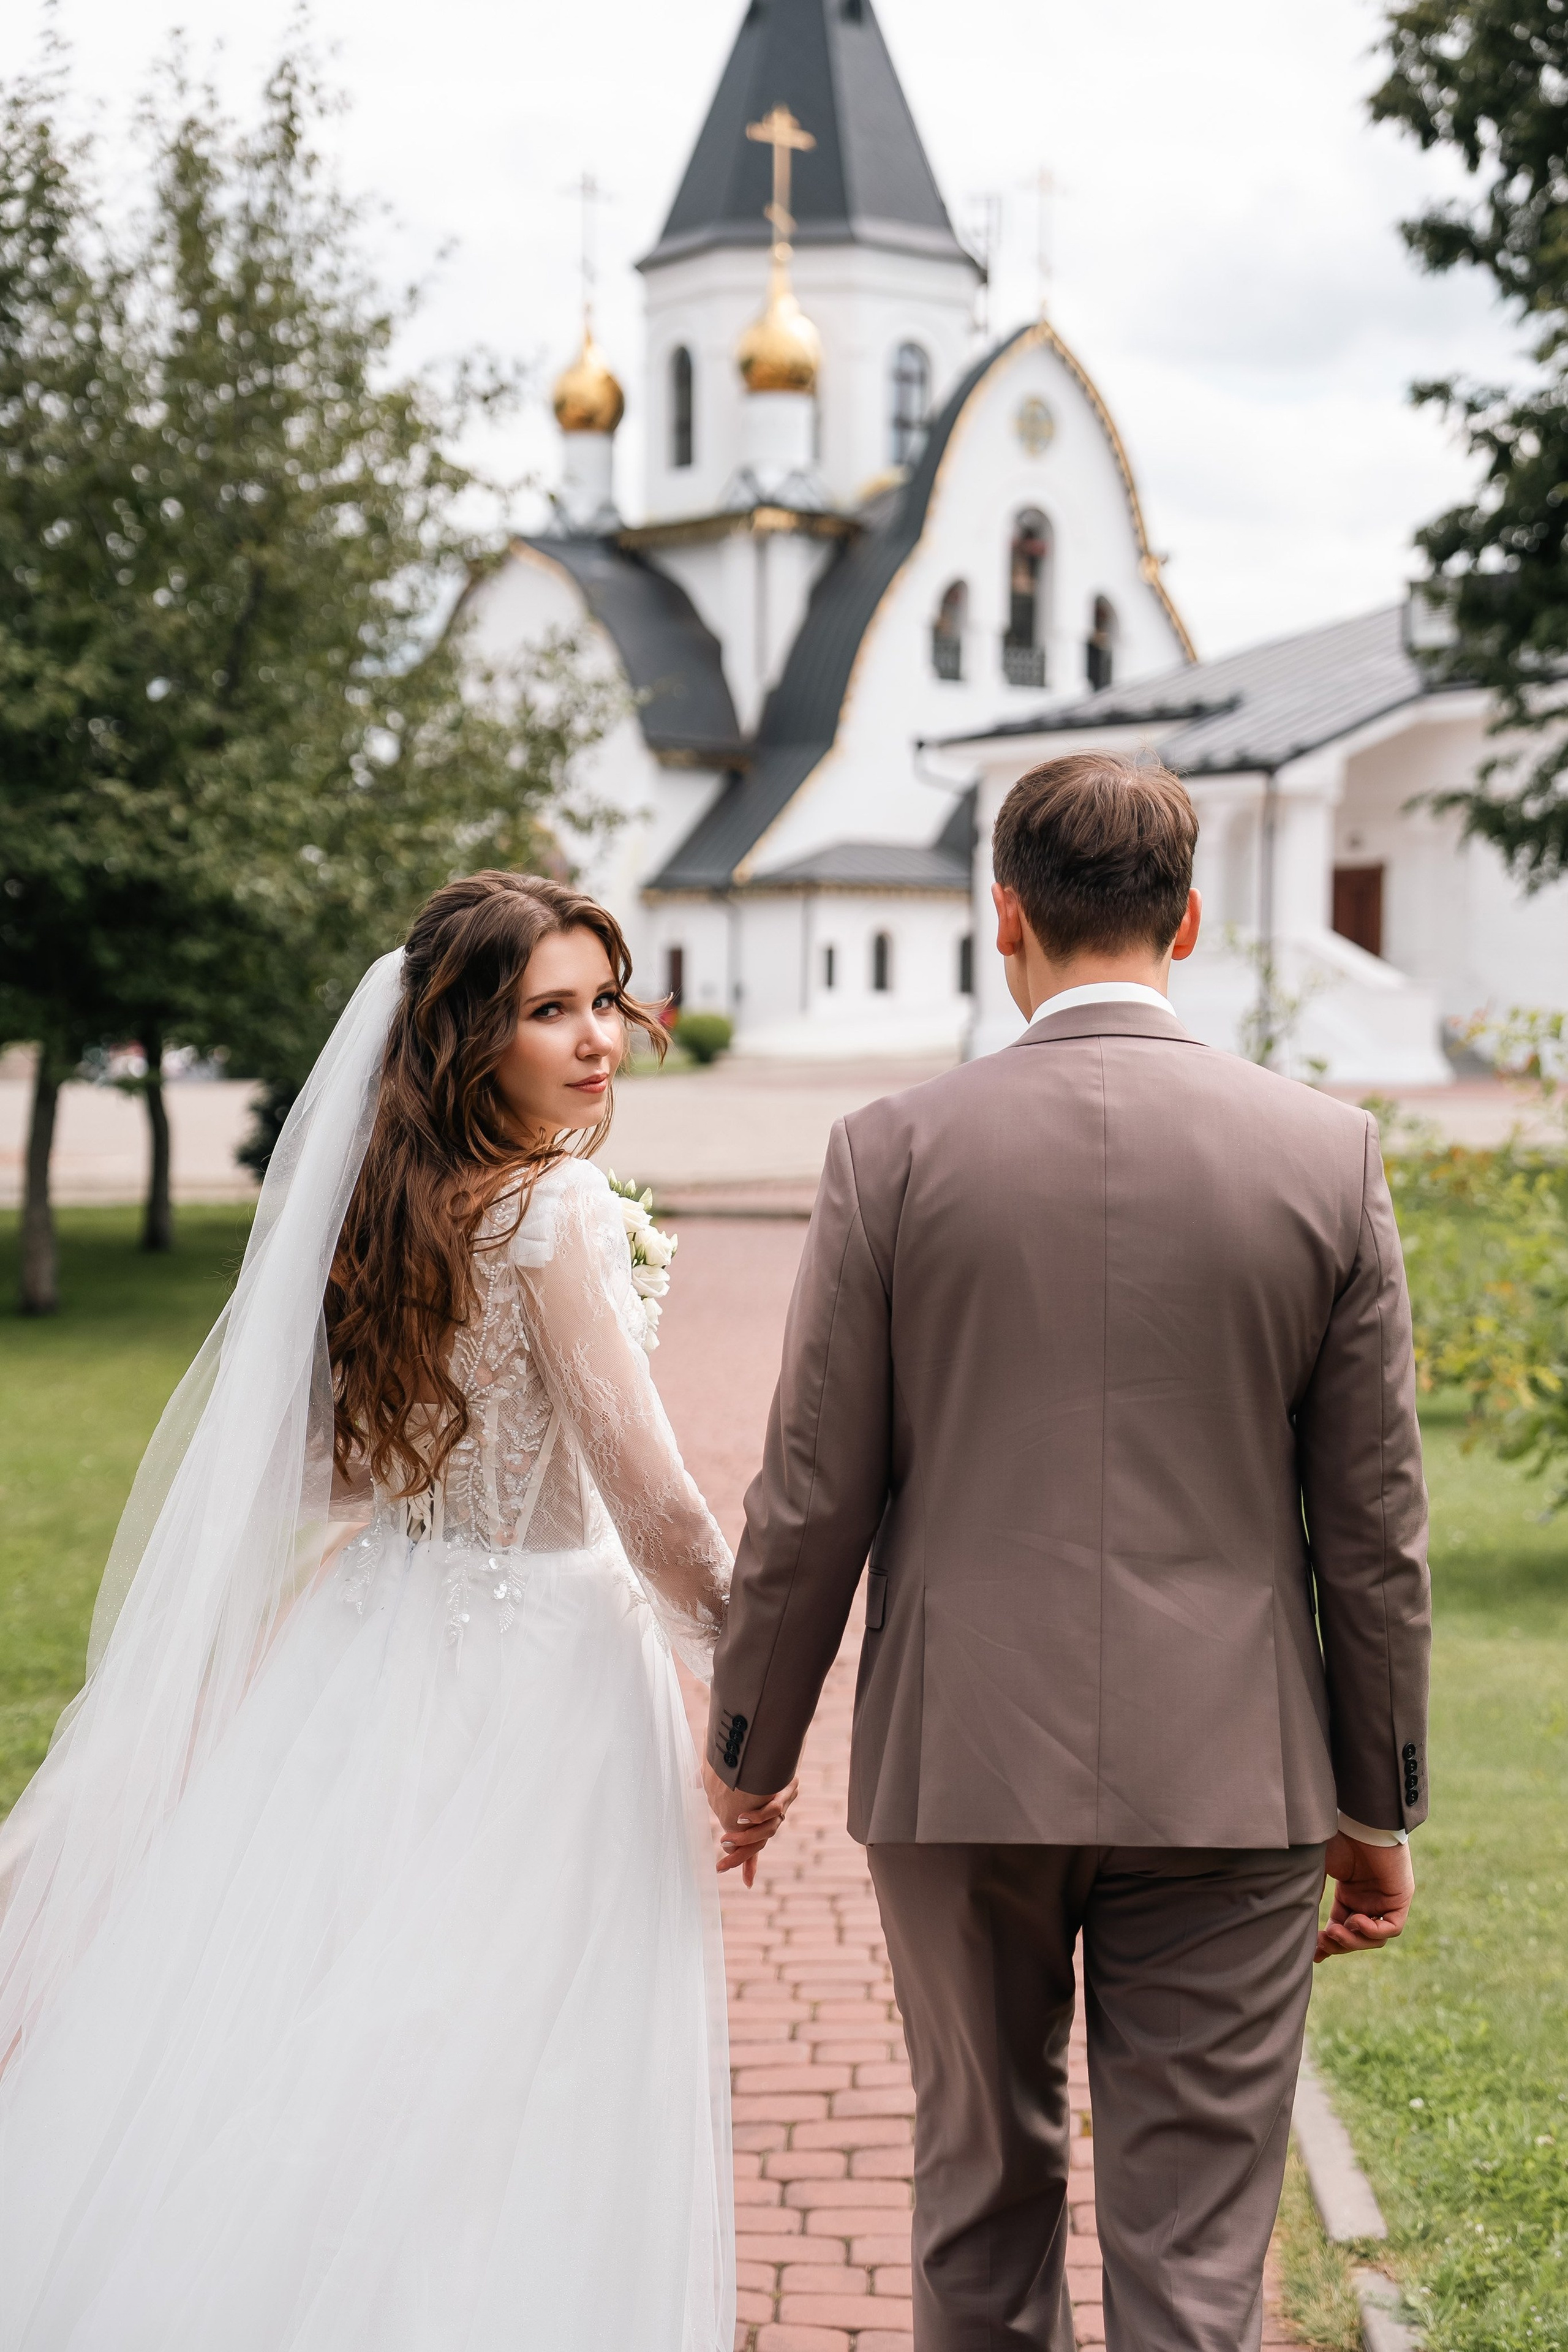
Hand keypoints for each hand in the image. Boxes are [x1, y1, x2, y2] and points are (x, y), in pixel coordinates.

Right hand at [702, 1761, 798, 1887]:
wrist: (780, 1737)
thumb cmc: (753, 1755)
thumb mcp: (730, 1773)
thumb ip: (713, 1780)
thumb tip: (692, 1783)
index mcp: (762, 1815)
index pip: (755, 1844)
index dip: (748, 1862)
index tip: (747, 1884)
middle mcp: (774, 1814)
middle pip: (758, 1845)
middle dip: (739, 1858)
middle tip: (720, 1865)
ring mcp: (782, 1803)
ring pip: (766, 1833)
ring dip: (745, 1839)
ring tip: (726, 1840)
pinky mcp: (786, 1790)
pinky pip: (772, 1812)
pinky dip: (757, 1817)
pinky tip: (741, 1817)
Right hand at [1315, 1833, 1414, 1961]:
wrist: (1360, 1822)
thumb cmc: (1337, 1839)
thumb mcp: (1318, 1870)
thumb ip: (1314, 1895)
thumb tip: (1302, 1921)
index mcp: (1349, 1893)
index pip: (1341, 1926)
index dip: (1329, 1943)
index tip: (1314, 1955)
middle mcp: (1368, 1899)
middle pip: (1358, 1937)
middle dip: (1340, 1944)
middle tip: (1322, 1942)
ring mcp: (1385, 1900)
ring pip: (1375, 1938)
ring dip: (1355, 1940)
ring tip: (1336, 1931)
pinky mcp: (1401, 1898)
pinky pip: (1392, 1927)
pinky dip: (1374, 1931)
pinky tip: (1357, 1920)